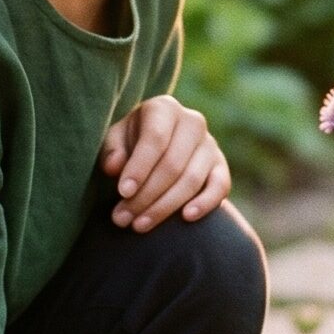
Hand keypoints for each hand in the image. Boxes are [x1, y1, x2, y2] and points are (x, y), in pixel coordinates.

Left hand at [101, 95, 229, 231]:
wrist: (156, 148)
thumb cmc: (130, 143)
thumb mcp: (115, 140)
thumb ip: (112, 151)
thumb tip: (115, 167)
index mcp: (164, 108)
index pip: (155, 139)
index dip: (139, 167)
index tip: (122, 193)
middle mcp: (192, 122)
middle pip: (172, 164)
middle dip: (146, 195)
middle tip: (123, 218)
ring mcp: (210, 144)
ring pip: (191, 180)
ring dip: (165, 206)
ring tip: (139, 225)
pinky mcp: (221, 166)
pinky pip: (220, 186)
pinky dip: (205, 203)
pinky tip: (186, 218)